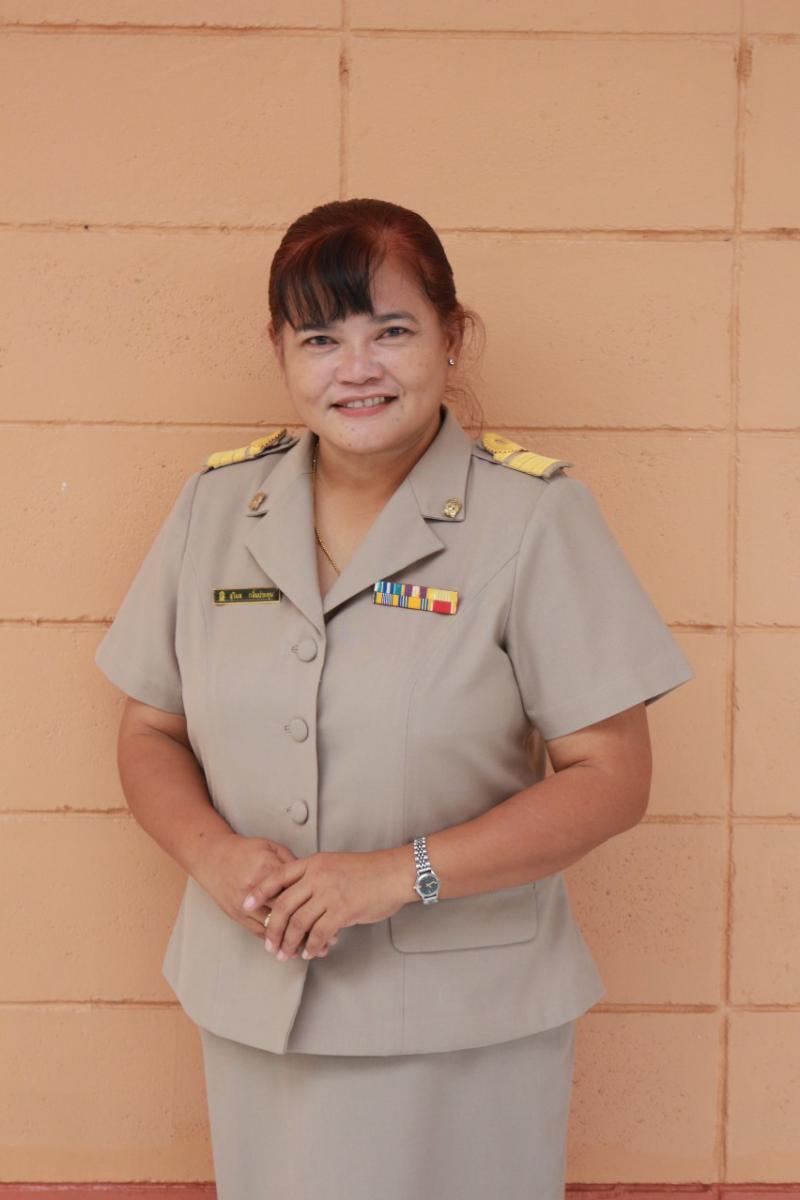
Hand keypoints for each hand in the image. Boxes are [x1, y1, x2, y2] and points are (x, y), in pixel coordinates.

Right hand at [190, 831, 337, 954]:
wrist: (213, 857)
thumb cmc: (244, 851)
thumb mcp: (271, 848)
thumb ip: (291, 865)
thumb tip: (312, 881)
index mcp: (266, 868)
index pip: (294, 892)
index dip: (314, 906)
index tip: (331, 915)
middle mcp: (254, 889)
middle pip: (285, 914)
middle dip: (307, 929)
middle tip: (327, 940)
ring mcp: (243, 905)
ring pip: (272, 929)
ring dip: (292, 942)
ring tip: (311, 949)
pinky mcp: (236, 915)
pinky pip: (258, 932)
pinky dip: (275, 941)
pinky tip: (288, 946)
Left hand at [242, 847, 412, 960]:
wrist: (394, 873)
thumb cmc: (369, 872)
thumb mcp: (336, 865)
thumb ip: (316, 879)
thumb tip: (302, 900)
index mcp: (314, 863)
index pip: (278, 876)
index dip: (260, 891)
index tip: (246, 903)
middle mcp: (318, 876)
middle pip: (284, 905)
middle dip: (273, 928)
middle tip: (269, 944)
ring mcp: (329, 893)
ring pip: (298, 922)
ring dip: (289, 942)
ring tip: (285, 954)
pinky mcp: (342, 910)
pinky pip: (319, 933)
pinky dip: (312, 946)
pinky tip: (310, 952)